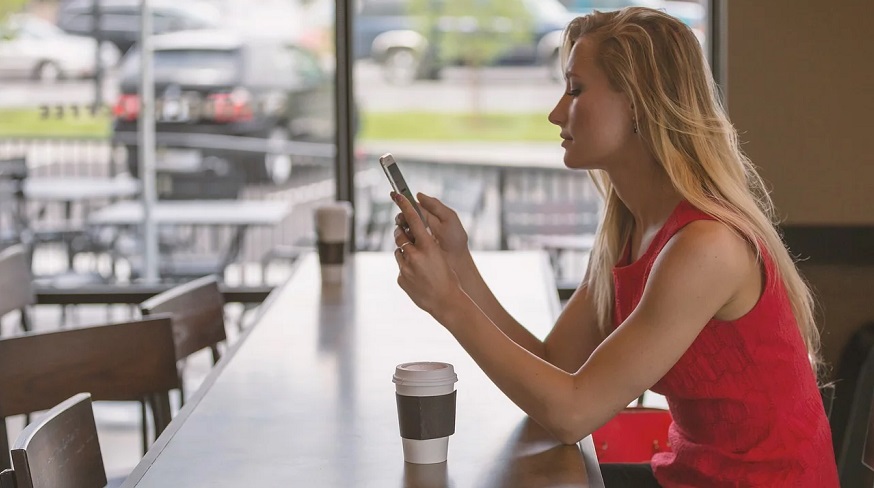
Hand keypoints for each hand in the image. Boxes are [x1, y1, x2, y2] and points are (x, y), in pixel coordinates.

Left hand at [391, 191, 464, 320]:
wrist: (446, 302)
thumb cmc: (448, 277)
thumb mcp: (440, 256)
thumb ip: (426, 245)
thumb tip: (412, 236)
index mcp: (428, 247)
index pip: (413, 220)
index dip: (404, 206)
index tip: (397, 195)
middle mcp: (414, 256)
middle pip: (400, 235)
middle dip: (400, 231)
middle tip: (402, 230)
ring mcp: (405, 268)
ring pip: (399, 252)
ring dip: (405, 252)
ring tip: (418, 262)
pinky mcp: (401, 279)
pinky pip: (401, 268)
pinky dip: (407, 268)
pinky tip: (418, 277)